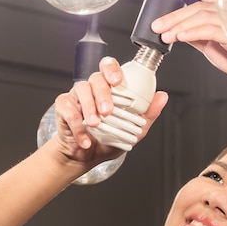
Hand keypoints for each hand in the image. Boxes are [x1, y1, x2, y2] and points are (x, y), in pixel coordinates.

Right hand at [52, 56, 167, 166]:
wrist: (85, 157)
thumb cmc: (107, 140)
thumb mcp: (133, 131)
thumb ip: (148, 114)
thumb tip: (162, 97)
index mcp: (109, 89)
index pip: (109, 68)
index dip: (112, 69)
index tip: (118, 80)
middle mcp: (93, 89)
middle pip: (96, 78)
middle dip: (103, 93)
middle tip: (108, 111)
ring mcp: (77, 96)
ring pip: (81, 90)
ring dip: (89, 108)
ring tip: (95, 124)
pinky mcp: (64, 107)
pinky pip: (69, 110)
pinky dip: (77, 126)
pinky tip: (85, 139)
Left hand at [152, 0, 226, 90]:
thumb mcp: (213, 46)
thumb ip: (198, 36)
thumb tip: (179, 31)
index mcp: (226, 9)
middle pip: (197, 5)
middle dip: (173, 15)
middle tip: (157, 25)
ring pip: (201, 15)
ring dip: (179, 26)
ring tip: (165, 35)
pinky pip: (210, 29)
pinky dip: (192, 32)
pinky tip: (181, 38)